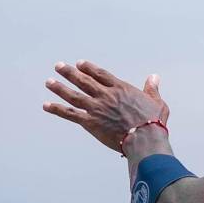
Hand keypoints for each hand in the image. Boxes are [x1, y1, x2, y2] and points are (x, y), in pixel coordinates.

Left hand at [43, 60, 169, 153]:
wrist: (144, 138)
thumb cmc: (153, 122)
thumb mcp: (157, 102)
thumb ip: (152, 89)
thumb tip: (154, 77)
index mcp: (121, 89)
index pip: (100, 74)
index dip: (89, 68)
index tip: (80, 64)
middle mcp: (105, 95)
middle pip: (84, 81)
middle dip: (70, 73)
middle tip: (59, 66)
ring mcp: (96, 108)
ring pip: (73, 95)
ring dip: (59, 88)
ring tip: (49, 82)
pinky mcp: (90, 122)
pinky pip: (70, 114)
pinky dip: (57, 109)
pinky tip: (46, 105)